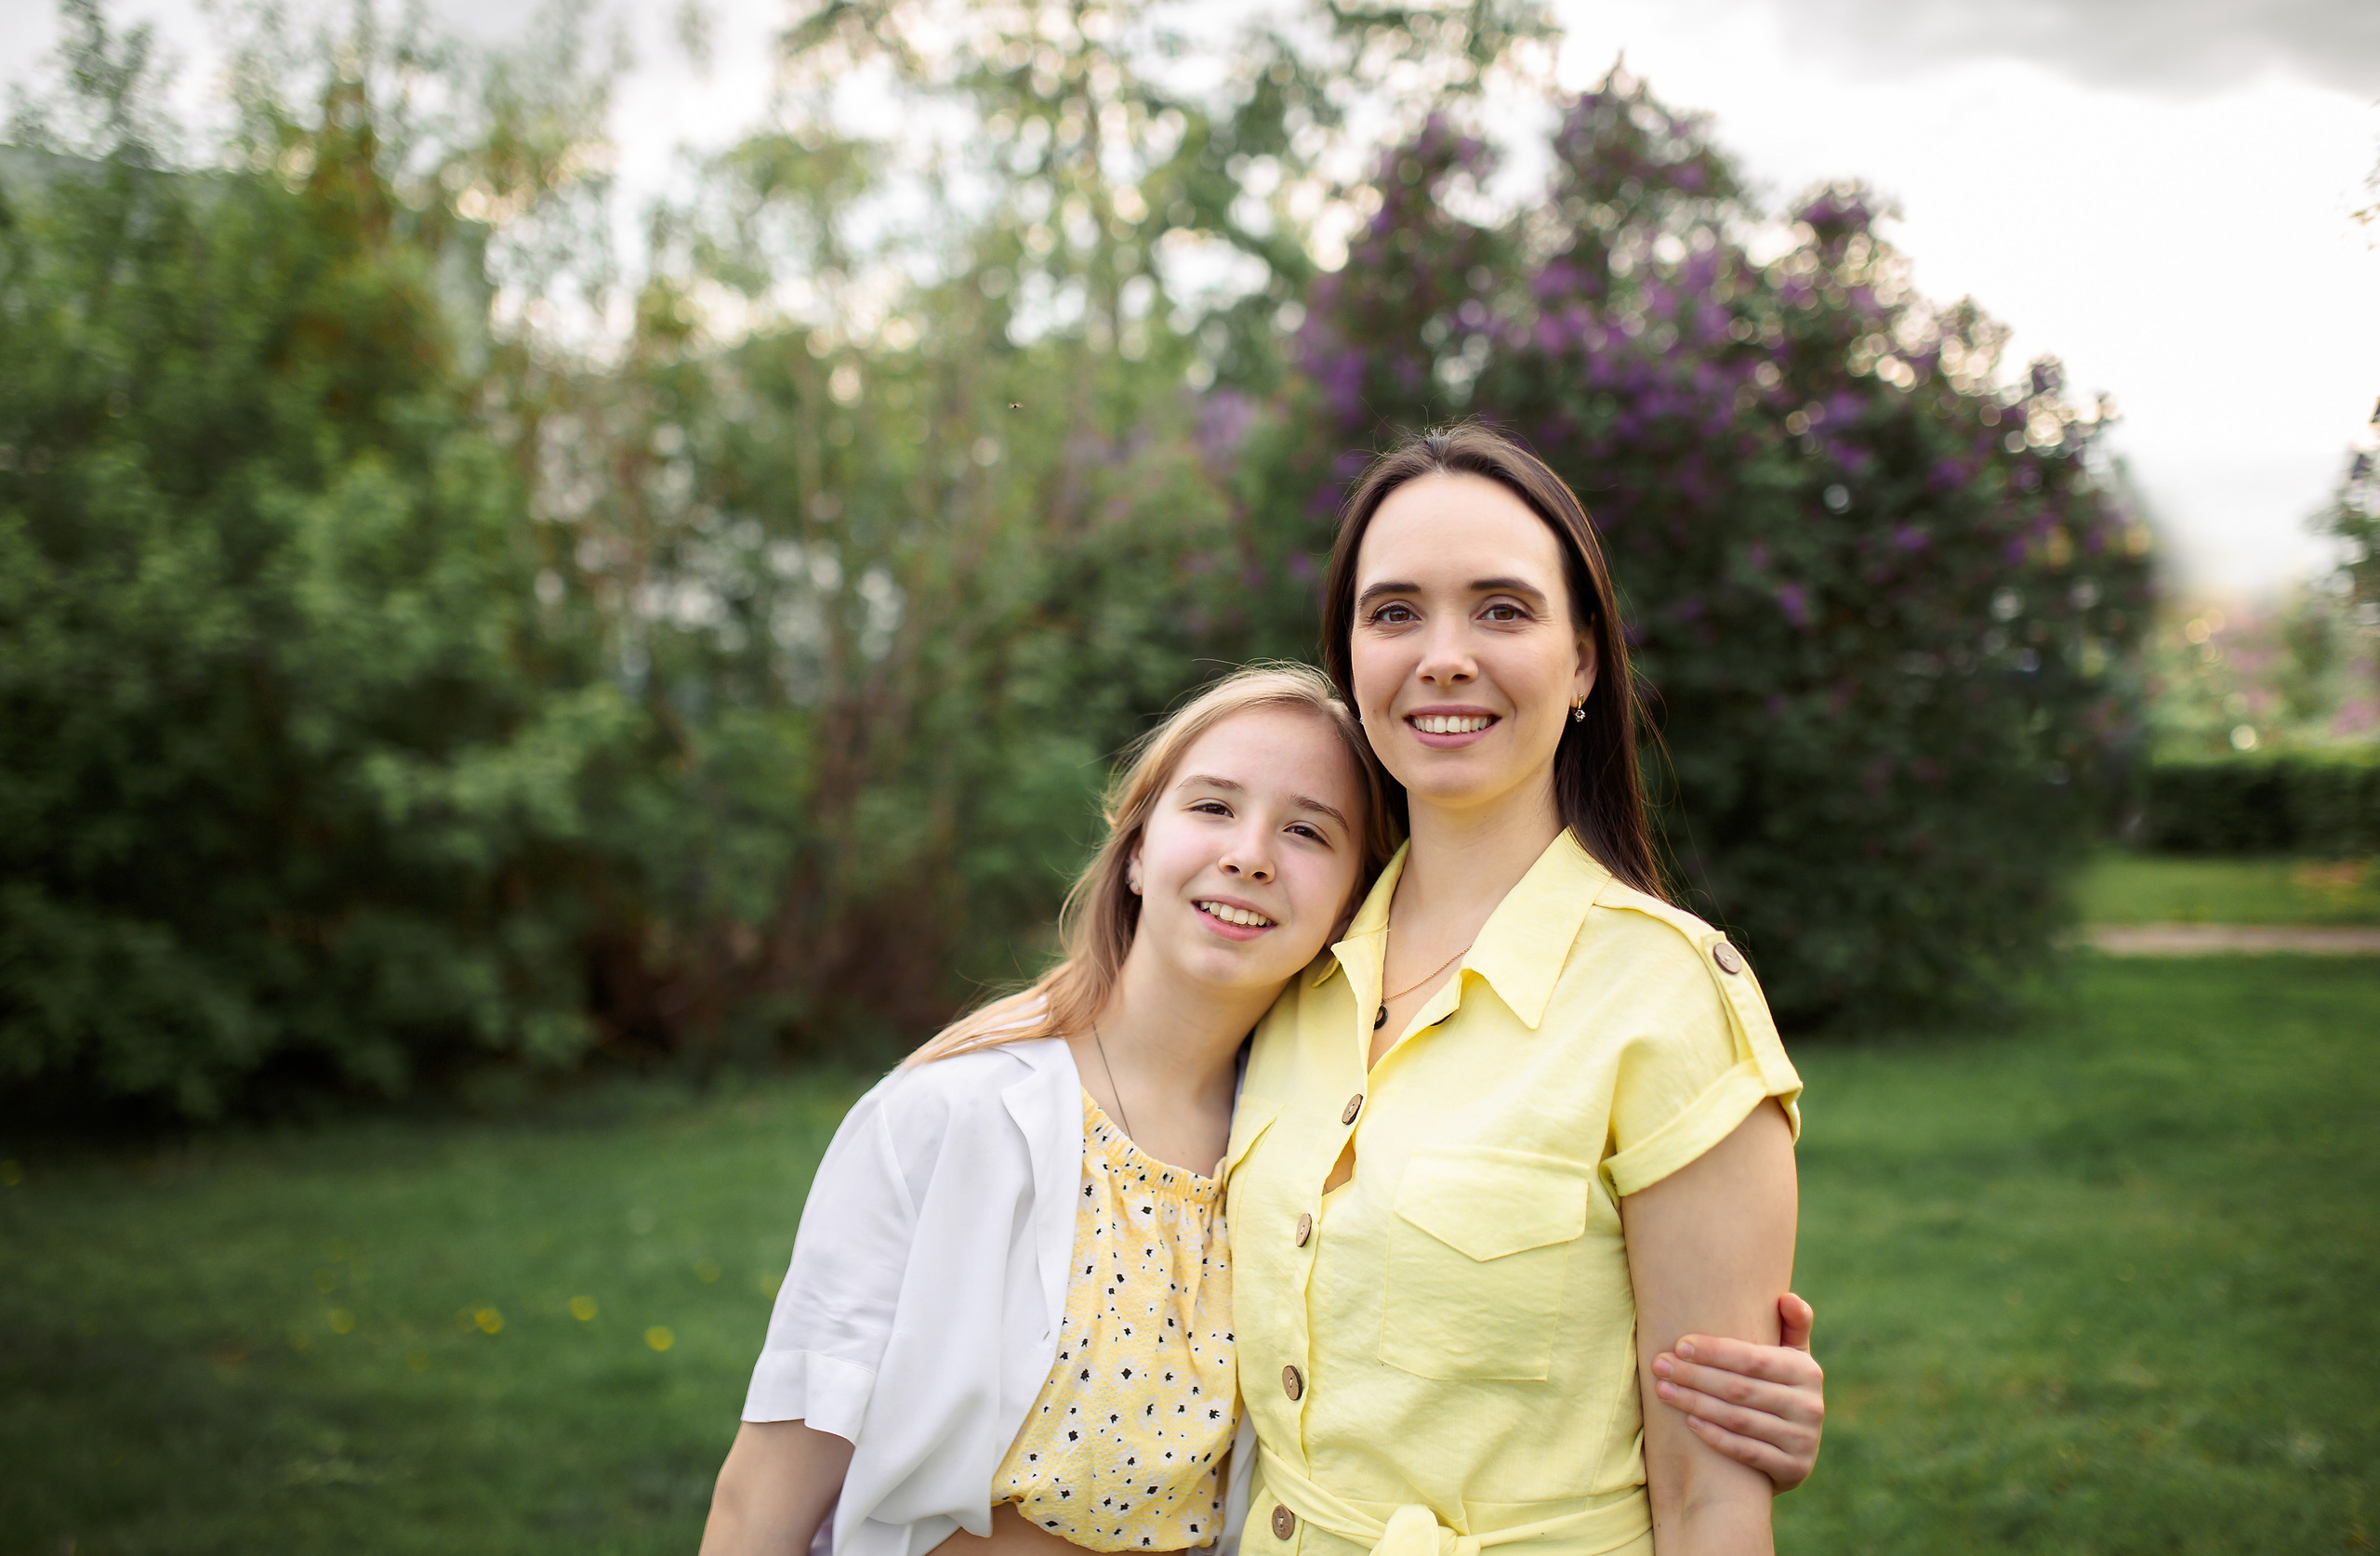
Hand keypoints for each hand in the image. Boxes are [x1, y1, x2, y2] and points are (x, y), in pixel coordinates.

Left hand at [1651, 1292, 1823, 1491]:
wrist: (1795, 1446)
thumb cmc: (1780, 1385)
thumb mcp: (1792, 1355)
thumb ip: (1792, 1323)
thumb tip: (1786, 1298)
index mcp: (1807, 1371)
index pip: (1753, 1360)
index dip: (1714, 1352)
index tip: (1679, 1344)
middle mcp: (1810, 1406)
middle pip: (1740, 1389)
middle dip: (1694, 1375)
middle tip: (1658, 1364)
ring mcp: (1803, 1440)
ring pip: (1738, 1419)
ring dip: (1695, 1403)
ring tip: (1663, 1389)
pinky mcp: (1793, 1469)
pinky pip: (1746, 1451)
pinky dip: (1716, 1436)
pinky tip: (1688, 1421)